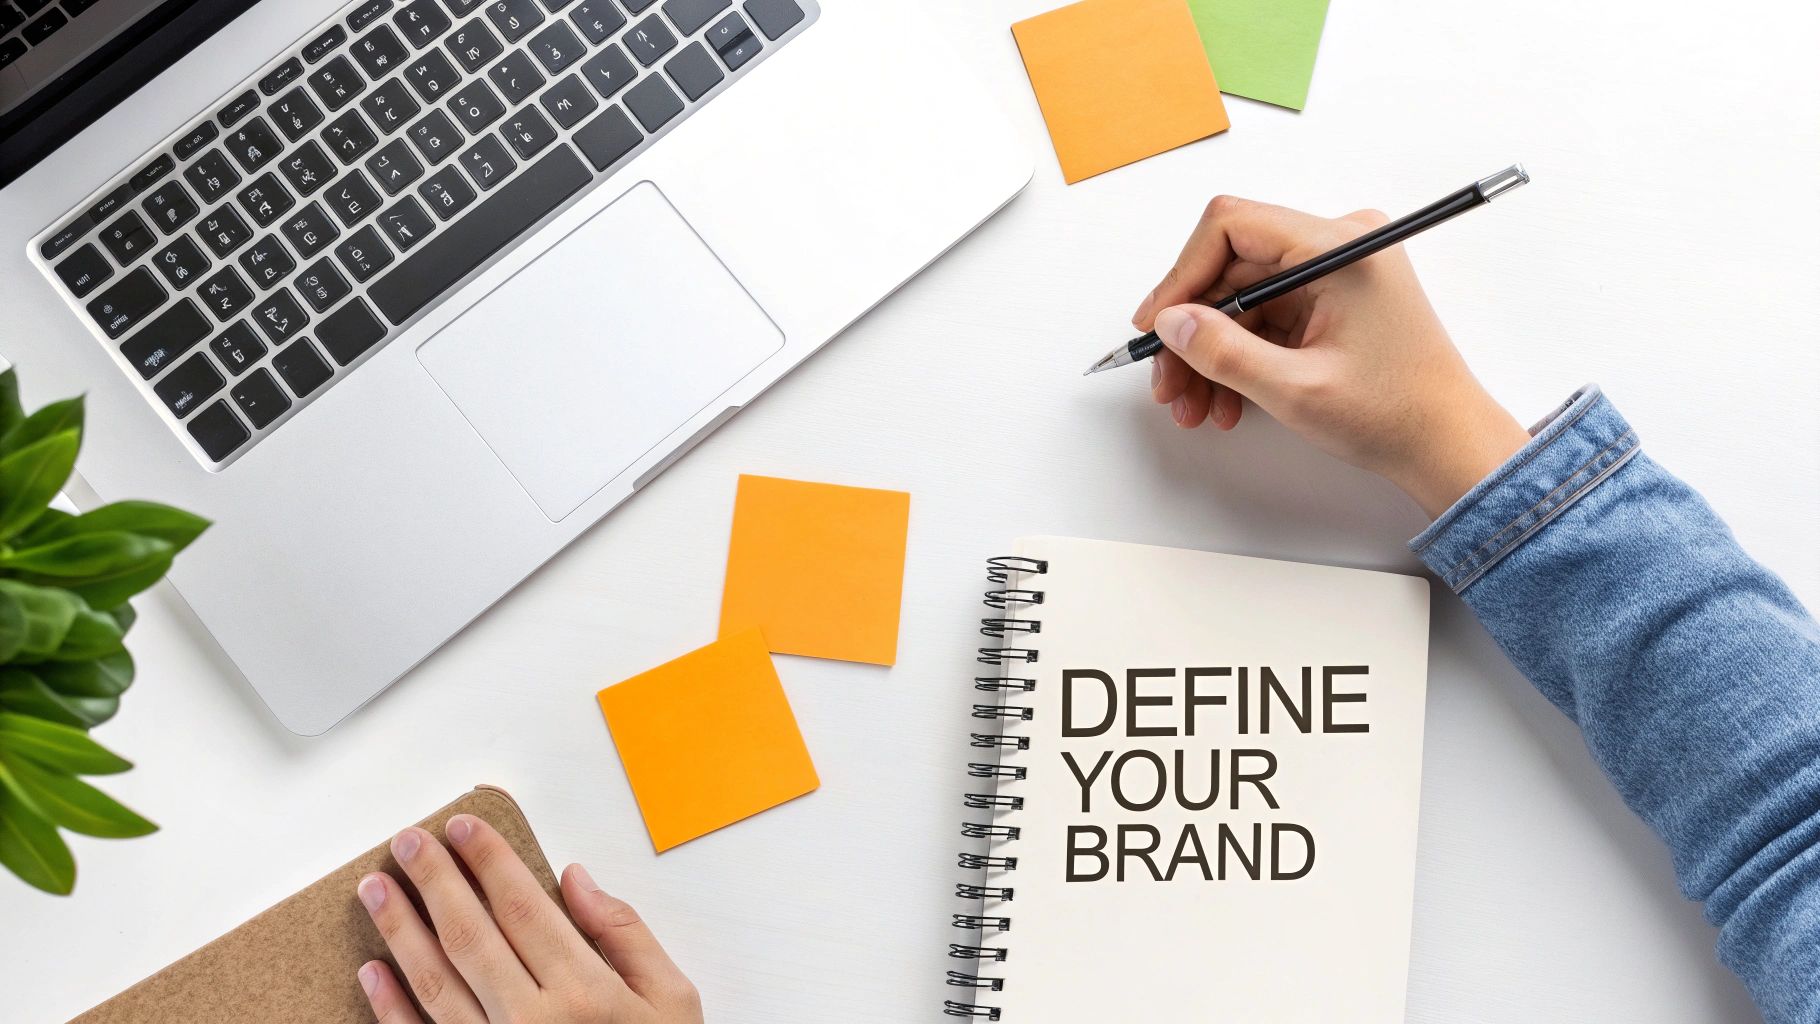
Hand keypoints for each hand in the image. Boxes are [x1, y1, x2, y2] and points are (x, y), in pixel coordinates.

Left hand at [355, 816, 703, 1023]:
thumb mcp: (672, 1000)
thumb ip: (626, 935)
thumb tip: (577, 880)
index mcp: (585, 993)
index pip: (522, 906)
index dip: (488, 860)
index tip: (463, 827)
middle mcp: (532, 1022)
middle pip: (470, 934)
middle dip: (434, 881)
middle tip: (409, 841)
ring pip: (434, 982)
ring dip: (399, 930)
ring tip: (375, 888)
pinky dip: (388, 1006)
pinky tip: (371, 969)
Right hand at [1131, 196, 1532, 517]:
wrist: (1447, 444)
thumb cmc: (1396, 414)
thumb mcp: (1295, 389)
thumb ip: (1223, 351)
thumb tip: (1170, 323)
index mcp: (1341, 248)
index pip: (1233, 226)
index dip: (1183, 275)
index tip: (1157, 325)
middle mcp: (1339, 246)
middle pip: (1231, 267)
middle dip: (1192, 329)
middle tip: (1167, 383)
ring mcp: (1336, 272)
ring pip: (1241, 297)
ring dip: (1209, 351)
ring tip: (1193, 406)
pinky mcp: (1332, 299)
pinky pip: (1265, 316)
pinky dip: (1238, 355)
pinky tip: (1224, 400)